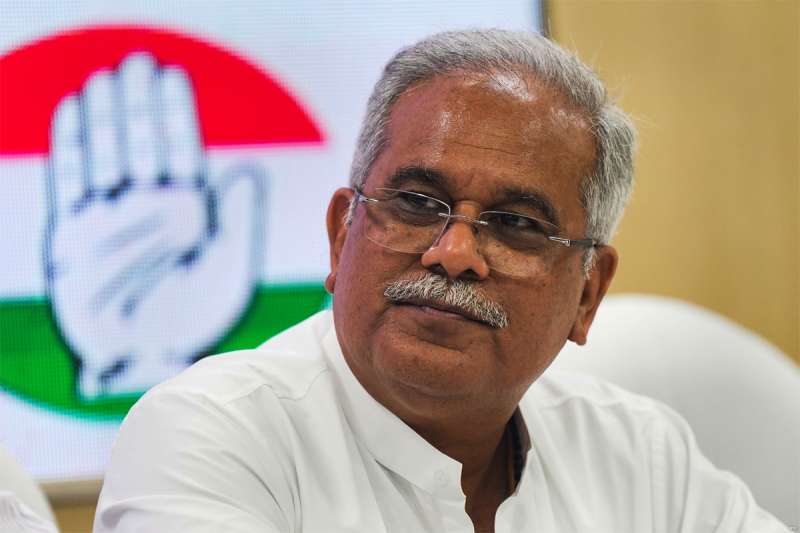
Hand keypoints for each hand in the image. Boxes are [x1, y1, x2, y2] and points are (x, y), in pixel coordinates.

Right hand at [46, 52, 264, 399]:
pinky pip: (71, 182)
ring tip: (106, 80)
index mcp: (185, 211)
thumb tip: (245, 170)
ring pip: (106, 154)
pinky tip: (73, 112)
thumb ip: (237, 219)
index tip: (171, 80)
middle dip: (139, 105)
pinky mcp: (73, 235)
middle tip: (138, 65)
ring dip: (106, 117)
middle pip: (140, 144)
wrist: (148, 358)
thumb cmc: (195, 317)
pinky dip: (71, 147)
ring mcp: (108, 218)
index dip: (174, 116)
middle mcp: (145, 208)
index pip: (178, 152)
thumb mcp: (227, 267)